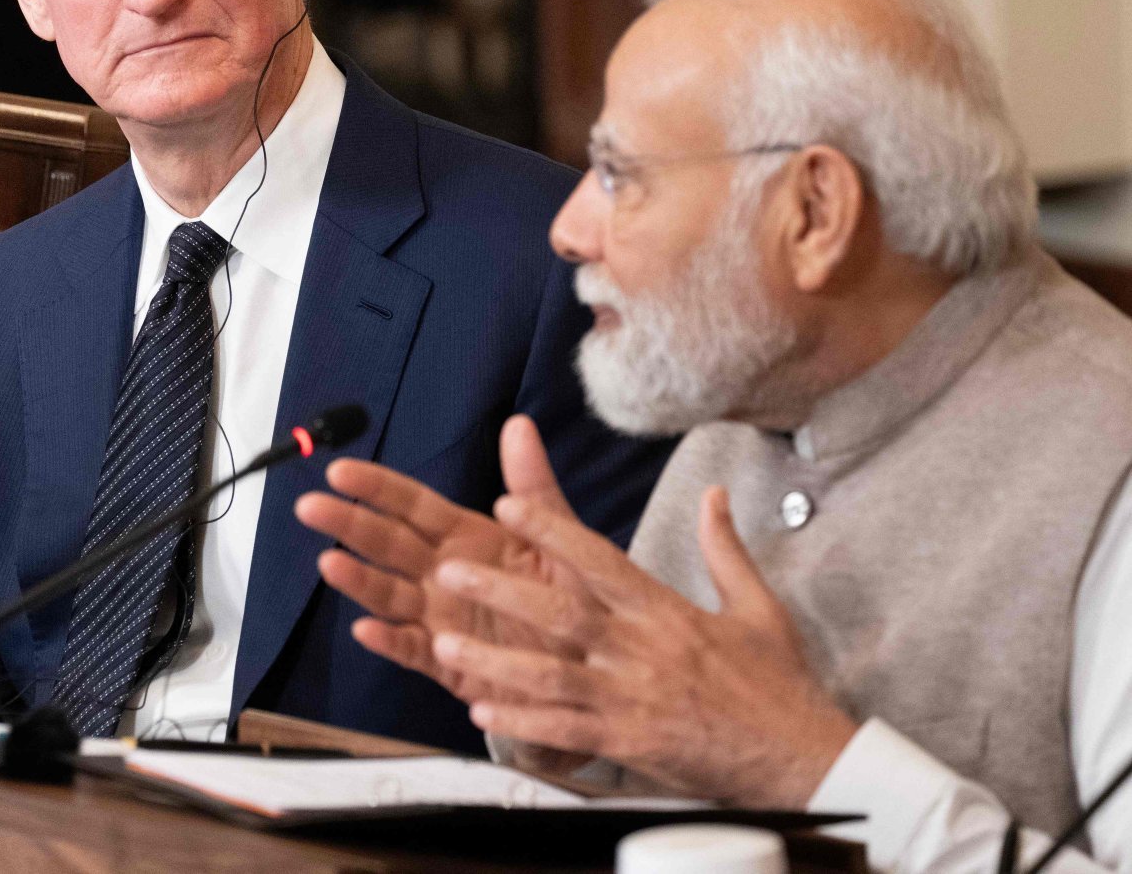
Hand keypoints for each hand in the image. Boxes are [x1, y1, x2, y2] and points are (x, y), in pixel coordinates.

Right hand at [294, 414, 598, 771]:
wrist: (596, 666)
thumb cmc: (573, 597)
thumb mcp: (560, 536)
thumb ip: (534, 485)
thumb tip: (519, 423)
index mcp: (466, 537)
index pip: (411, 505)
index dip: (376, 487)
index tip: (340, 471)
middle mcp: (443, 573)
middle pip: (387, 543)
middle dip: (348, 524)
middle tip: (310, 507)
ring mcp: (440, 617)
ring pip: (389, 595)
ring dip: (358, 580)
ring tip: (330, 565)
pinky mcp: (448, 663)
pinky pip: (412, 650)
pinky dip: (389, 641)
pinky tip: (367, 630)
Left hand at [432, 482, 856, 807]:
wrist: (806, 760)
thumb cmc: (779, 685)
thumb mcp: (757, 607)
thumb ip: (723, 549)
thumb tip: (714, 493)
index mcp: (667, 611)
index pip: (599, 560)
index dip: (551, 532)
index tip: (507, 506)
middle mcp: (644, 649)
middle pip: (562, 612)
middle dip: (502, 591)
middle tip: (449, 571)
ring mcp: (634, 698)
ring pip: (552, 675)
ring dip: (497, 662)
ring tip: (446, 647)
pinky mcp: (633, 744)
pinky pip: (567, 731)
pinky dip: (524, 723)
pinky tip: (485, 712)